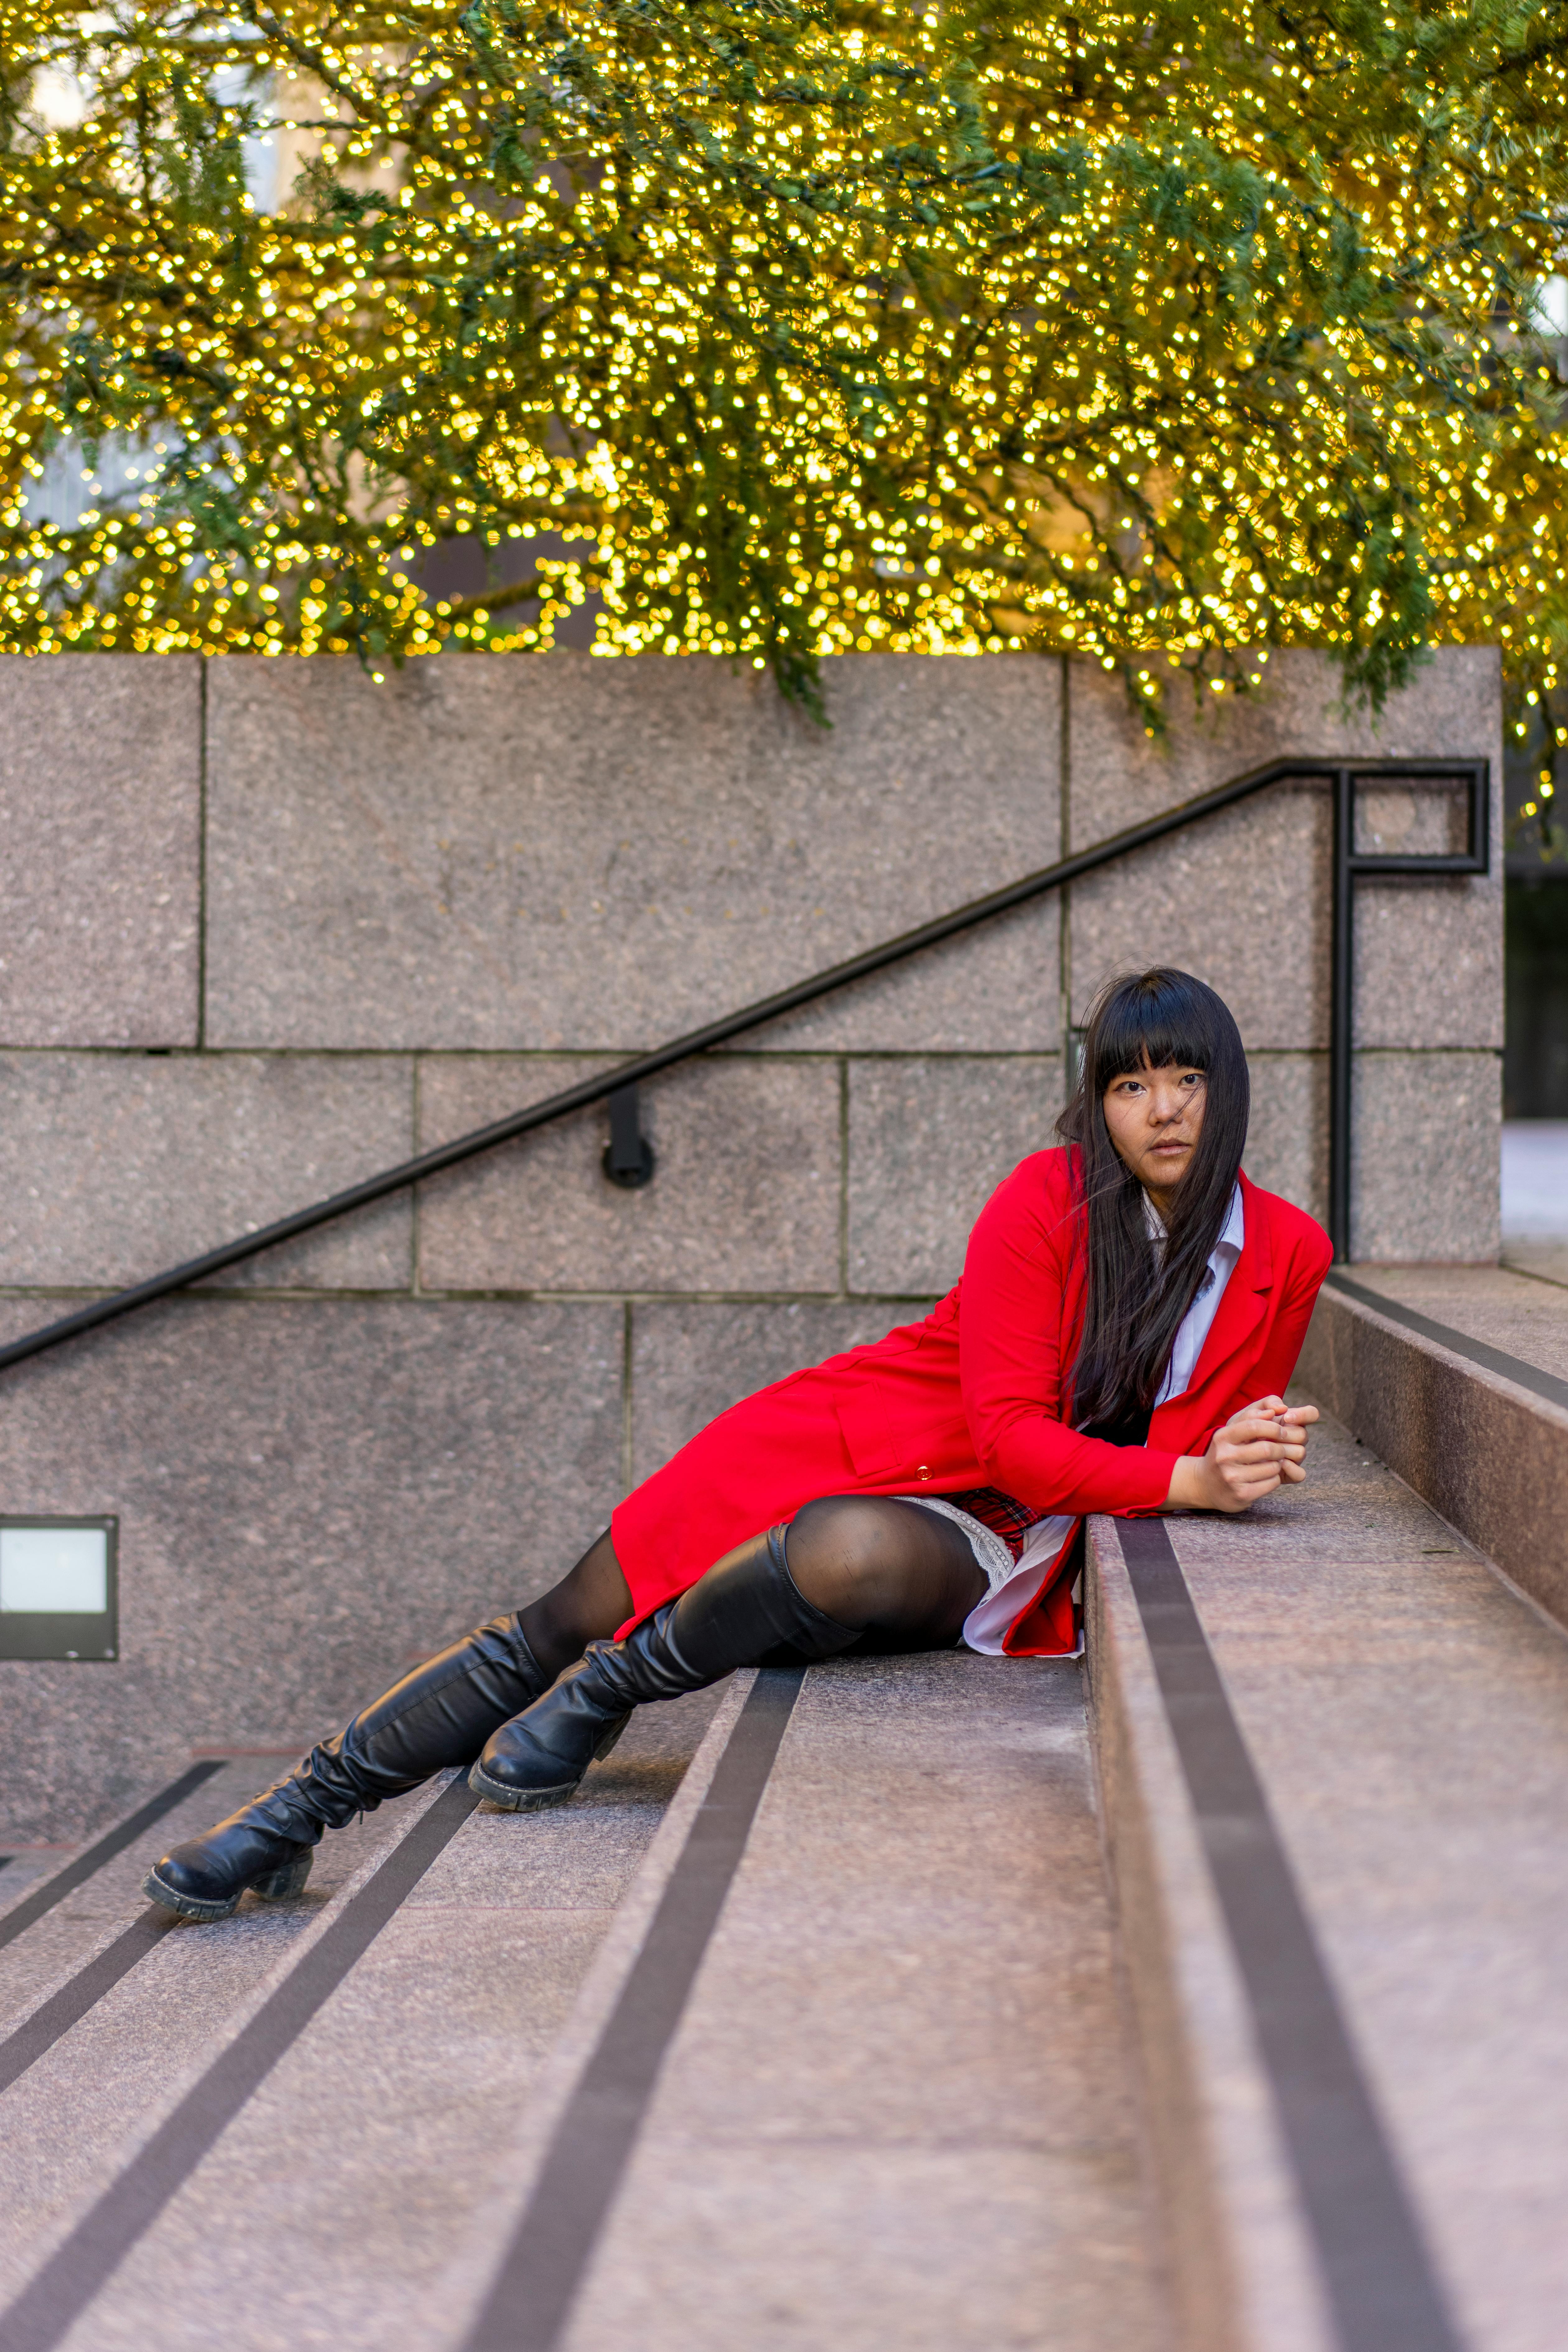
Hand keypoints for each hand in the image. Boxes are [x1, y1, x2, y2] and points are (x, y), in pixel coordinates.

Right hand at [1165, 1396, 1318, 1513]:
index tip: (1282, 1431)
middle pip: (1267, 1449)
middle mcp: (1224, 1457)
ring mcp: (1231, 1477)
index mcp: (1222, 1437)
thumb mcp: (1233, 1430)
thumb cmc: (1226, 1452)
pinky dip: (1275, 1478)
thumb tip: (1277, 1409)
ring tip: (1273, 1463)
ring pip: (1272, 1467)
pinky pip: (1271, 1483)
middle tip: (1283, 1450)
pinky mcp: (1241, 1495)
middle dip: (1281, 1449)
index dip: (1274, 1427)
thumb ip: (1254, 1414)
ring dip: (1279, 1464)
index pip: (1253, 1426)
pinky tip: (1268, 1476)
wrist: (1206, 1484)